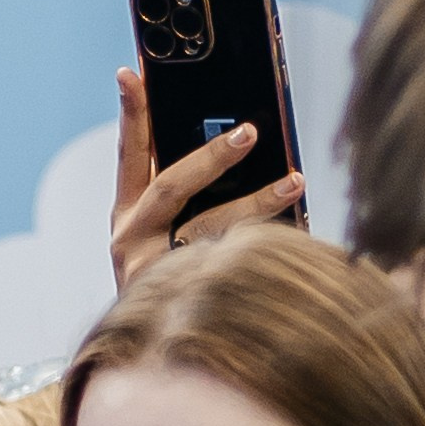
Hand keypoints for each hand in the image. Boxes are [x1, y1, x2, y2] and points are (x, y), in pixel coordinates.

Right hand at [109, 65, 306, 291]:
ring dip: (257, 201)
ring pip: (210, 228)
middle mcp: (131, 240)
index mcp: (126, 215)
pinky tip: (297, 232)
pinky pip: (231, 263)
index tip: (131, 72)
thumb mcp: (163, 230)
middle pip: (171, 187)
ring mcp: (153, 271)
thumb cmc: (166, 277)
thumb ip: (184, 191)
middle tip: (249, 132)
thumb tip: (241, 136)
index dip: (131, 113)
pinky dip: (265, 245)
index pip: (128, 154)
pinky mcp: (183, 298)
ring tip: (294, 180)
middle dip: (212, 157)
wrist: (153, 353)